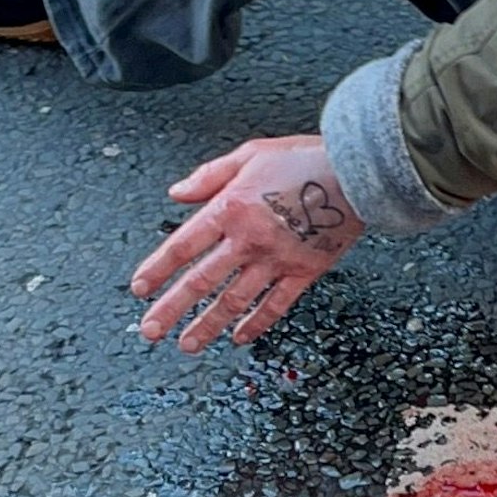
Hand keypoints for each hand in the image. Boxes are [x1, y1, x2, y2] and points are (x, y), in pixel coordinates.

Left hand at [131, 135, 362, 352]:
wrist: (357, 171)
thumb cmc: (306, 158)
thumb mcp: (251, 152)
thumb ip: (209, 175)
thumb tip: (176, 193)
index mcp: (230, 209)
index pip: (183, 246)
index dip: (158, 269)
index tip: (140, 289)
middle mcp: (248, 239)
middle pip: (201, 281)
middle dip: (171, 308)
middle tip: (150, 331)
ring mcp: (276, 259)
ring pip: (234, 300)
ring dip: (207, 325)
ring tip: (187, 344)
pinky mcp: (304, 271)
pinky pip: (276, 305)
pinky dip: (256, 323)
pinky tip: (240, 337)